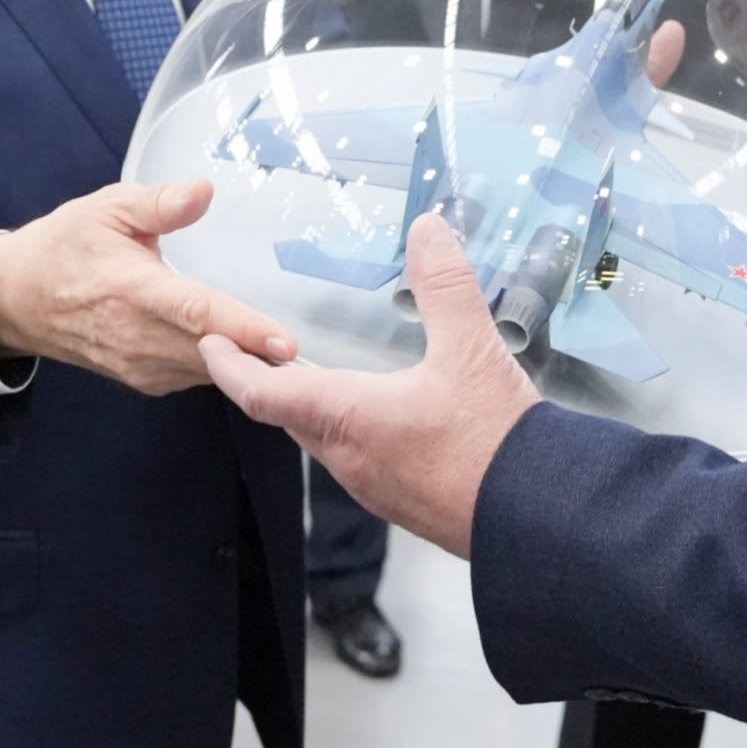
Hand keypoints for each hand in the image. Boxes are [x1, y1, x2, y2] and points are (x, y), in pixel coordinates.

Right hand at [0, 178, 296, 394]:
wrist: (15, 299)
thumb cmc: (64, 247)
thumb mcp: (107, 208)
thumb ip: (159, 204)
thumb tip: (203, 191)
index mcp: (132, 289)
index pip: (197, 313)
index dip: (243, 329)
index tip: (283, 341)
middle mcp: (137, 336)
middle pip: (210, 352)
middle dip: (258, 354)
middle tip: (305, 351)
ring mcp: (138, 364)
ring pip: (204, 370)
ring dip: (241, 363)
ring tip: (280, 351)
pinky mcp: (140, 379)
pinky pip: (191, 377)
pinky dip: (217, 366)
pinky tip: (241, 350)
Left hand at [202, 210, 537, 555]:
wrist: (537, 517)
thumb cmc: (497, 442)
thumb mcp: (472, 348)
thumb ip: (445, 285)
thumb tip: (427, 230)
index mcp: (349, 418)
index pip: (262, 394)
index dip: (231, 367)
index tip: (209, 344)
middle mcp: (350, 458)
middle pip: (287, 418)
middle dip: (266, 384)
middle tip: (255, 354)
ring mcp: (374, 486)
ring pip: (322, 442)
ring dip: (309, 409)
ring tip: (313, 378)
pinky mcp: (403, 502)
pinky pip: (356, 462)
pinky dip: (348, 432)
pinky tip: (380, 418)